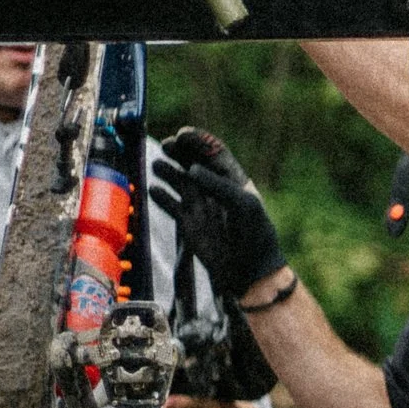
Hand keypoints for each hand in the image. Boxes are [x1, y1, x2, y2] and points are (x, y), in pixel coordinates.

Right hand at [150, 127, 286, 302]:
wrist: (249, 273)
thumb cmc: (254, 237)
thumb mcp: (243, 206)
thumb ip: (218, 185)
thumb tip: (192, 170)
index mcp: (233, 181)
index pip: (214, 153)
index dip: (199, 142)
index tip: (183, 134)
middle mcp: (215, 191)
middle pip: (193, 163)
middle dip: (180, 152)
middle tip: (167, 146)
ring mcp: (201, 207)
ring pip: (179, 182)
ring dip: (168, 172)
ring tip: (156, 165)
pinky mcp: (189, 224)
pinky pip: (171, 206)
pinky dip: (161, 198)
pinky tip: (153, 190)